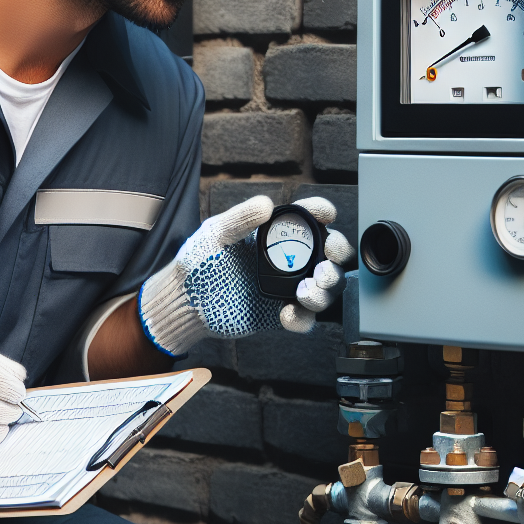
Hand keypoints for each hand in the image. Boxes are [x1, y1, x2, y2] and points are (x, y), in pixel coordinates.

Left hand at [137, 195, 353, 355]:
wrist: (186, 301)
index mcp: (275, 234)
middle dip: (337, 255)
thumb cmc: (198, 261)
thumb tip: (267, 204)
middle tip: (326, 262)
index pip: (308, 219)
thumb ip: (241, 218)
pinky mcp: (280, 314)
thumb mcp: (216, 233)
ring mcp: (287, 287)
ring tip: (306, 291)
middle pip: (330, 254)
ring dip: (325, 290)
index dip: (322, 213)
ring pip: (325, 288)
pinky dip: (302, 318)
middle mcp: (288, 259)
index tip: (327, 214)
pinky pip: (304, 319)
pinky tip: (286, 313)